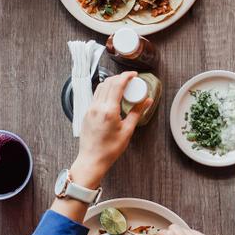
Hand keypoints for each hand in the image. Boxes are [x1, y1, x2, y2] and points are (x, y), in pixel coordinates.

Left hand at [72, 72, 148, 186]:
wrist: (92, 160)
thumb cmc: (109, 149)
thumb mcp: (127, 130)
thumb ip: (137, 112)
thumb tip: (147, 101)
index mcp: (108, 110)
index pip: (117, 85)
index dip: (126, 76)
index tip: (134, 74)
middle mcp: (97, 107)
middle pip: (108, 83)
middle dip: (119, 78)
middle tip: (130, 80)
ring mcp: (90, 109)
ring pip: (100, 88)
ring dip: (111, 83)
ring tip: (122, 86)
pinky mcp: (86, 113)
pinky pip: (96, 96)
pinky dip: (105, 91)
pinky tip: (112, 97)